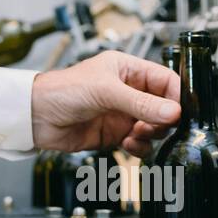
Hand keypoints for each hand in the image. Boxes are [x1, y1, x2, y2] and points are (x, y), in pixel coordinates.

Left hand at [31, 50, 179, 156]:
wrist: (37, 116)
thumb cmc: (63, 91)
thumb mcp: (105, 91)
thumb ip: (141, 103)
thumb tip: (173, 112)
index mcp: (128, 70)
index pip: (166, 80)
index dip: (177, 96)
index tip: (180, 112)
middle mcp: (128, 91)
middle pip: (164, 107)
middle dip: (164, 119)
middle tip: (153, 126)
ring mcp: (123, 114)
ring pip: (155, 127)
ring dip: (151, 134)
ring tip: (136, 134)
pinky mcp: (115, 134)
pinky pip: (140, 143)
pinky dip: (140, 147)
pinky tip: (127, 144)